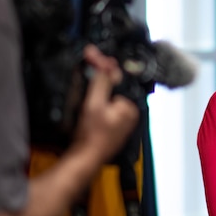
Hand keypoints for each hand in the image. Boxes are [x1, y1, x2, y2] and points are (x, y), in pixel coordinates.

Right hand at [72, 45, 139, 162]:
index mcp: (131, 108)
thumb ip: (102, 83)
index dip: (107, 66)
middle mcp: (130, 114)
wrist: (84, 158)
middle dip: (103, 73)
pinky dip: (98, 98)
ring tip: (91, 69)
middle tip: (91, 60)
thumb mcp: (94, 103)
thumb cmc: (91, 136)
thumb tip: (107, 65)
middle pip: (116, 86)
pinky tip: (89, 94)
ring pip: (110, 95)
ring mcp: (121, 121)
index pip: (121, 79)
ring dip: (99, 84)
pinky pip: (106, 106)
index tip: (94, 56)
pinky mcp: (112, 126)